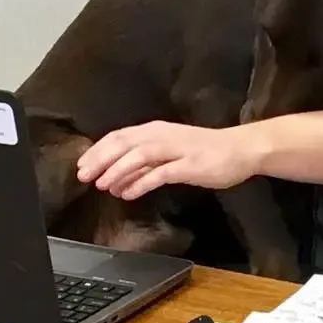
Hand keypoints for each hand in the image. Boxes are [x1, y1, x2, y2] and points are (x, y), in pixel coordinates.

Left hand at [76, 120, 260, 200]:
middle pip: (123, 144)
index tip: (82, 165)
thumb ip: (145, 162)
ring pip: (138, 156)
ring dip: (117, 170)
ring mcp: (176, 149)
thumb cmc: (204, 150)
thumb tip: (117, 178)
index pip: (118, 136)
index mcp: (155, 130)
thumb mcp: (170, 151)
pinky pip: (159, 173)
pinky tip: (128, 193)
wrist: (240, 149)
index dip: (97, 150)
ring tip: (102, 185)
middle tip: (83, 176)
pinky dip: (140, 183)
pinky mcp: (188, 165)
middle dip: (100, 160)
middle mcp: (162, 135)